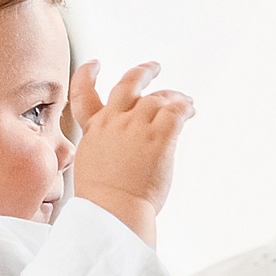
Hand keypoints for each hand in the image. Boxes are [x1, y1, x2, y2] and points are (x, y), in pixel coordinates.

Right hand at [71, 60, 193, 243]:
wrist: (112, 210)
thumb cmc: (102, 200)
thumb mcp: (90, 166)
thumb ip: (103, 149)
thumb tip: (116, 151)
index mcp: (94, 130)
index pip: (84, 94)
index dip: (88, 75)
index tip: (95, 65)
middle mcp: (114, 122)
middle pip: (129, 84)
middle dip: (143, 71)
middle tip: (153, 67)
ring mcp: (137, 127)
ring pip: (158, 97)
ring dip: (173, 96)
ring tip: (184, 99)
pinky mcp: (160, 136)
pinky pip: (177, 111)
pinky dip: (186, 107)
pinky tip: (191, 110)